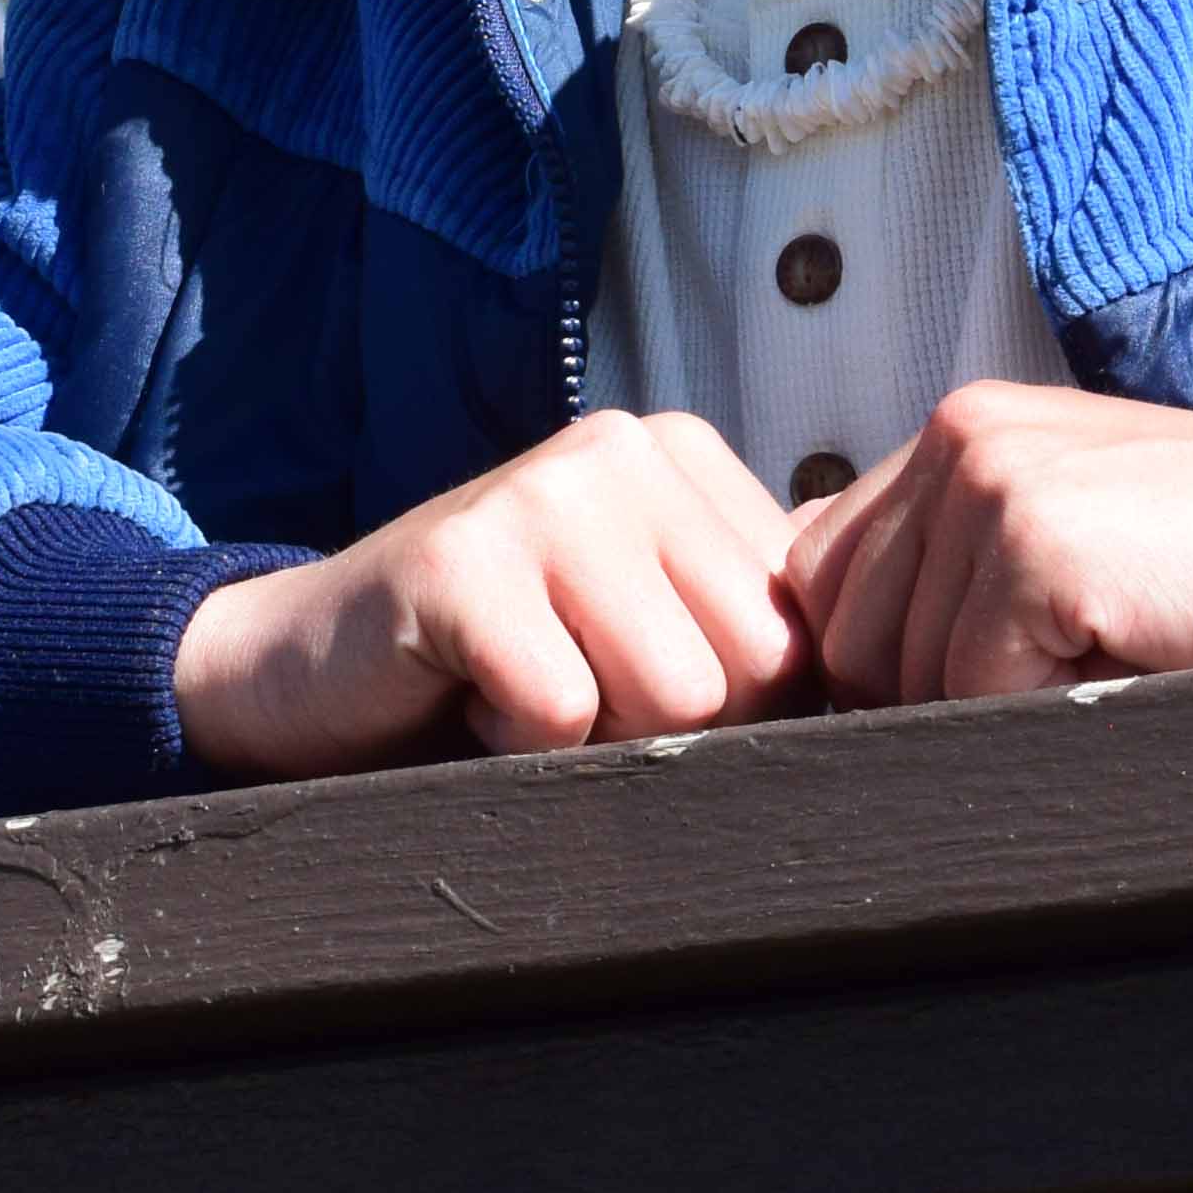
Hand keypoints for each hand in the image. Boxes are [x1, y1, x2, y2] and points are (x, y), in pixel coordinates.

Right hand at [178, 413, 803, 776]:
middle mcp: (624, 449)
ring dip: (592, 737)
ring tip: (521, 686)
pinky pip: (566, 715)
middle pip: (750, 671)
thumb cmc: (500, 663)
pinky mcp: (464, 560)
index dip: (731, 707)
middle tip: (568, 687)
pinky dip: (515, 743)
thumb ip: (747, 626)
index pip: (802, 633)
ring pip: (675, 698)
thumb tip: (887, 681)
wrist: (306, 666)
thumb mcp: (645, 620)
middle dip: (666, 725)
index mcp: (686, 456)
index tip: (628, 677)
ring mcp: (543, 492)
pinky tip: (468, 697)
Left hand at [783, 382, 1192, 709]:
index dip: (879, 653)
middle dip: (929, 688)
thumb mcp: (1066, 541)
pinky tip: (1129, 659)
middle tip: (1056, 672)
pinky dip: (1047, 711)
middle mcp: (962, 435)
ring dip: (996, 702)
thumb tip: (827, 648)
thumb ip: (949, 562)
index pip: (822, 571)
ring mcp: (995, 481)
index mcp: (963, 430)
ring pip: (901, 673)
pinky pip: (974, 692)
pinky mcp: (1036, 542)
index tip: (980, 675)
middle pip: (843, 631)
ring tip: (1103, 652)